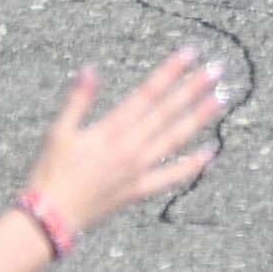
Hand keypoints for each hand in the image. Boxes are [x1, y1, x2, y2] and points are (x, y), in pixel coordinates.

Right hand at [23, 51, 224, 236]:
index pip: (147, 93)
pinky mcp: (139, 190)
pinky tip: (211, 152)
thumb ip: (78, 100)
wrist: (50, 217)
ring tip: (221, 98)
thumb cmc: (51, 173)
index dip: (170, 71)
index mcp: (111, 130)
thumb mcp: (59, 133)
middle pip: (167, 111)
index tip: (191, 53)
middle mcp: (131, 147)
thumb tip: (89, 68)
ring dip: (199, 117)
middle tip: (218, 68)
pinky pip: (170, 176)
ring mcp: (138, 169)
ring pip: (175, 138)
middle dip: (194, 87)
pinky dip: (191, 165)